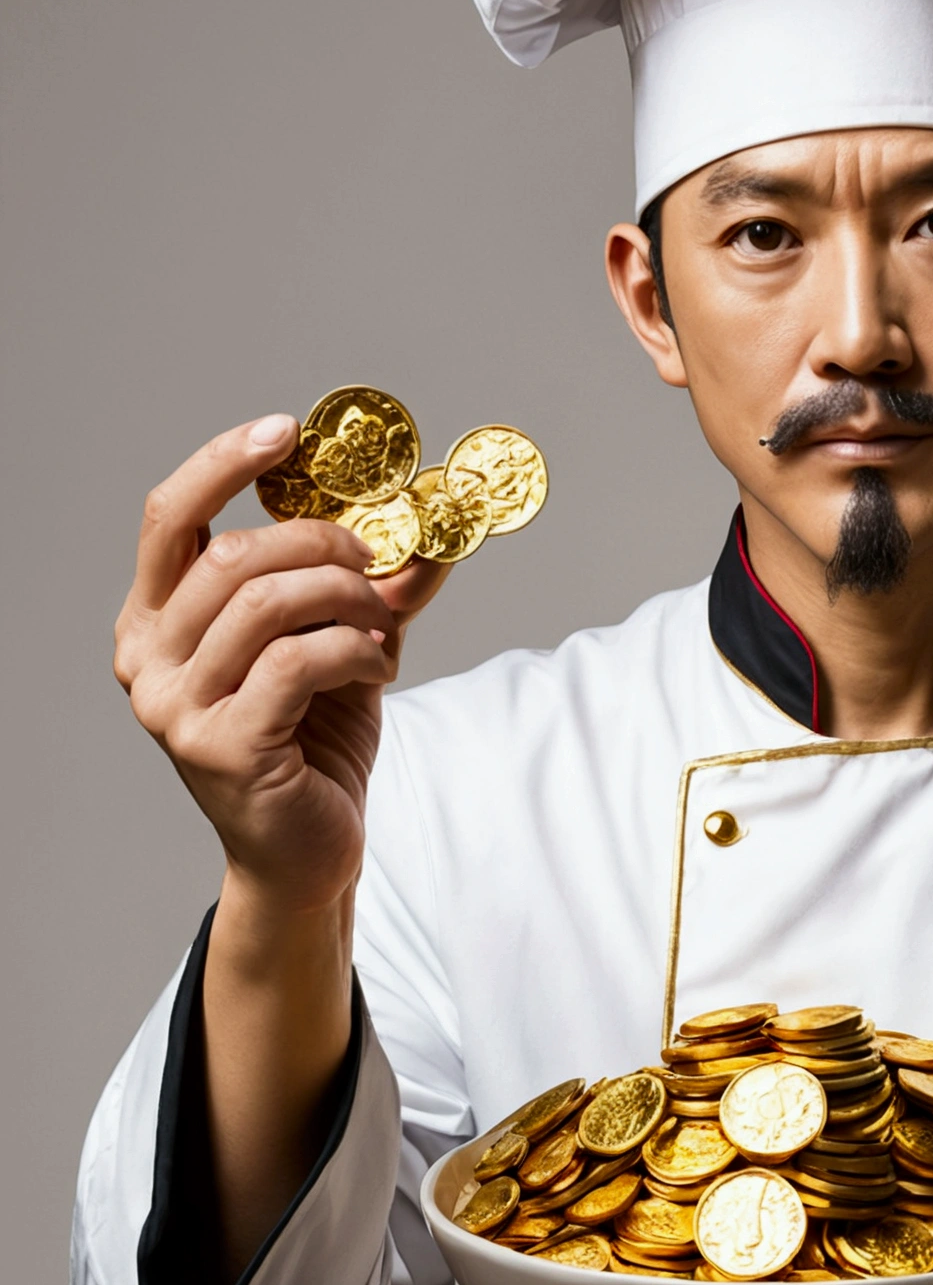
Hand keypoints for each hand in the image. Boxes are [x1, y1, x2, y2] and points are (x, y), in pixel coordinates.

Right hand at [114, 415, 451, 910]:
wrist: (307, 853)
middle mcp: (146, 661)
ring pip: (267, 602)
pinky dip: (355, 648)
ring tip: (381, 624)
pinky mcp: (223, 747)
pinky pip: (299, 660)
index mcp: (154, 622)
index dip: (222, 463)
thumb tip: (435, 520)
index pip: (168, 517)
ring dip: (346, 599)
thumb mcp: (339, 646)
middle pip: (233, 554)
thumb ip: (372, 585)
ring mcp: (176, 708)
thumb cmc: (310, 746)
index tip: (285, 431)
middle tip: (373, 559)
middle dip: (320, 542)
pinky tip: (378, 664)